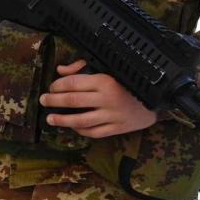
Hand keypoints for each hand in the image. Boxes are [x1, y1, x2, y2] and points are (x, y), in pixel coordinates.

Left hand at [39, 59, 156, 137]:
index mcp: (104, 80)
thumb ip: (82, 67)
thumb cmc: (128, 81)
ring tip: (50, 119)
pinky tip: (72, 127)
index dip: (57, 85)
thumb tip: (60, 70)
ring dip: (62, 120)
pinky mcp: (117, 128)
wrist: (157, 100)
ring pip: (81, 120)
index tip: (51, 87)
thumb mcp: (108, 68)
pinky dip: (80, 130)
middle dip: (54, 101)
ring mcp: (112, 116)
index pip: (73, 83)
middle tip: (43, 101)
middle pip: (73, 101)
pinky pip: (94, 132)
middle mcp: (107, 98)